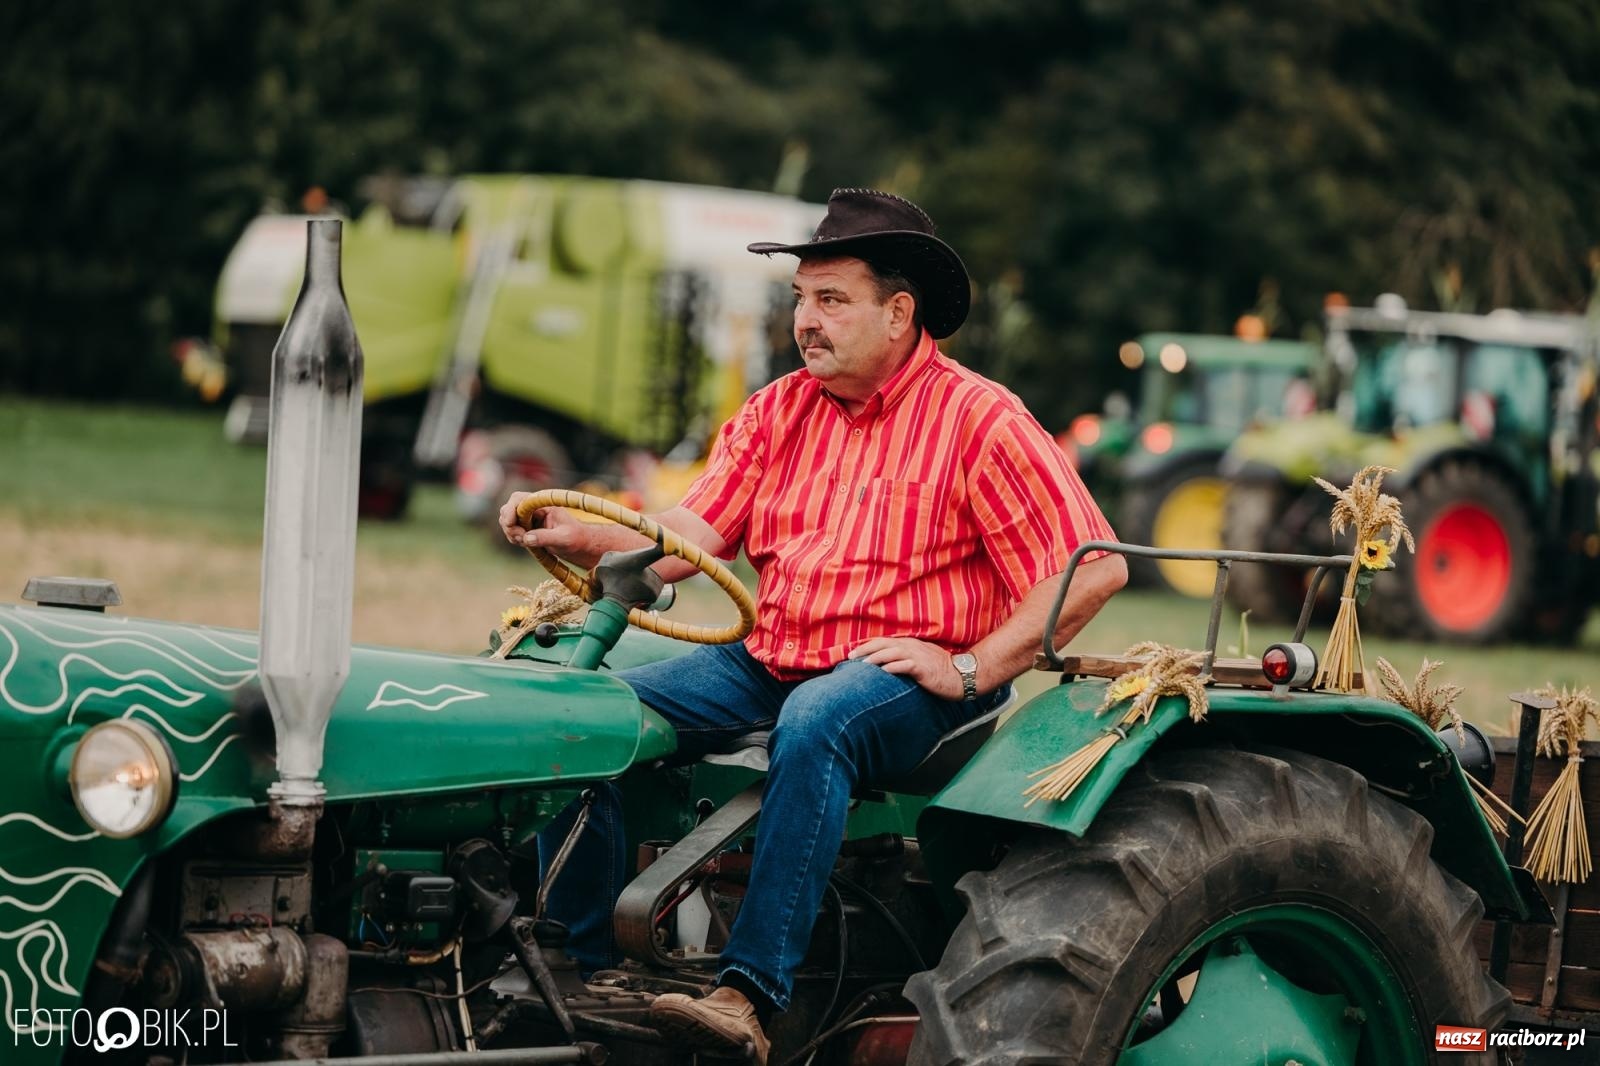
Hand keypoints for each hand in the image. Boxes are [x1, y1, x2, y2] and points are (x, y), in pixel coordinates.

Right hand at [499, 492, 593, 562]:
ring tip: (526, 543)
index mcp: (543, 503)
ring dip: (512, 534)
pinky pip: (511, 531)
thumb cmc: (576, 538)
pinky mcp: (526, 527)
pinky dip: (514, 539)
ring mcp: (528, 517)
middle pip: (508, 509)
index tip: (511, 524)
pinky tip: (527, 544)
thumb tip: (526, 538)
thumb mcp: (564, 538)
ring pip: (507, 521)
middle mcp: (534, 507)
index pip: (519, 499)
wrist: (579, 544)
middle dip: (510, 525)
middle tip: (521, 539)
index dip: (510, 510)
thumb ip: (546, 537)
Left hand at [848, 637, 963, 700]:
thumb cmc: (939, 670)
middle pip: (884, 644)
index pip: (884, 642)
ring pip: (892, 653)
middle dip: (865, 649)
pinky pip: (905, 666)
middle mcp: (911, 647)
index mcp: (910, 644)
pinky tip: (883, 671)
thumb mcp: (920, 660)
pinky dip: (893, 667)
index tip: (853, 652)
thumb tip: (885, 664)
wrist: (960, 676)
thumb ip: (904, 658)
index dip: (867, 645)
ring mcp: (917, 656)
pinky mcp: (923, 668)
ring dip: (876, 657)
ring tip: (862, 663)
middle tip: (850, 656)